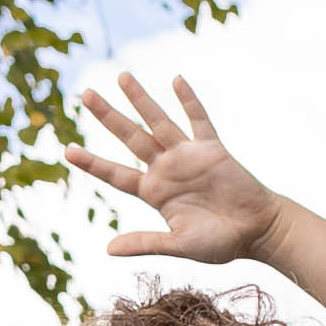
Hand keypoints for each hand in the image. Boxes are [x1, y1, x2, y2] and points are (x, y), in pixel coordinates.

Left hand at [66, 67, 289, 268]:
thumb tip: (109, 249)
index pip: (116, 174)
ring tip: (122, 76)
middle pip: (130, 137)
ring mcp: (188, 155)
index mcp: (154, 192)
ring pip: (158, 121)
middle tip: (85, 94)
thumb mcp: (180, 245)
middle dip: (108, 116)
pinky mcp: (212, 148)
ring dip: (141, 99)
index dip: (93, 163)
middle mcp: (166, 169)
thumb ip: (146, 242)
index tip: (67, 150)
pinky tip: (176, 80)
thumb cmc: (220, 243)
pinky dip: (189, 101)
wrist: (257, 231)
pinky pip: (199, 120)